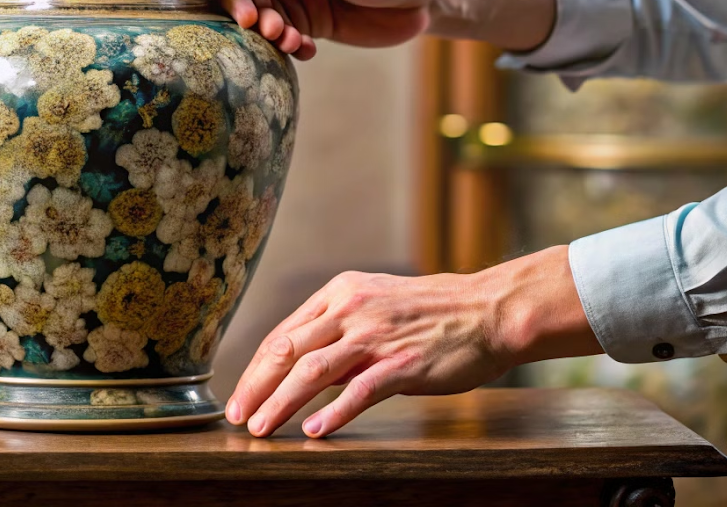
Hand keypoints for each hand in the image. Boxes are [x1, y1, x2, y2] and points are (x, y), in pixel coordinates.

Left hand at [225, 246, 601, 437]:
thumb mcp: (376, 306)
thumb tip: (304, 368)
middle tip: (238, 417)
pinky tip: (315, 431)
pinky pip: (361, 390)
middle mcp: (351, 310)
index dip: (256, 368)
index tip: (239, 397)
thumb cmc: (432, 313)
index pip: (283, 333)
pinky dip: (335, 412)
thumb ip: (338, 332)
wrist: (489, 310)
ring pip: (313, 370)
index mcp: (340, 293)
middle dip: (256, 387)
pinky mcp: (404, 363)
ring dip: (282, 402)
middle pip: (288, 350)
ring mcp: (377, 336)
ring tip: (263, 428)